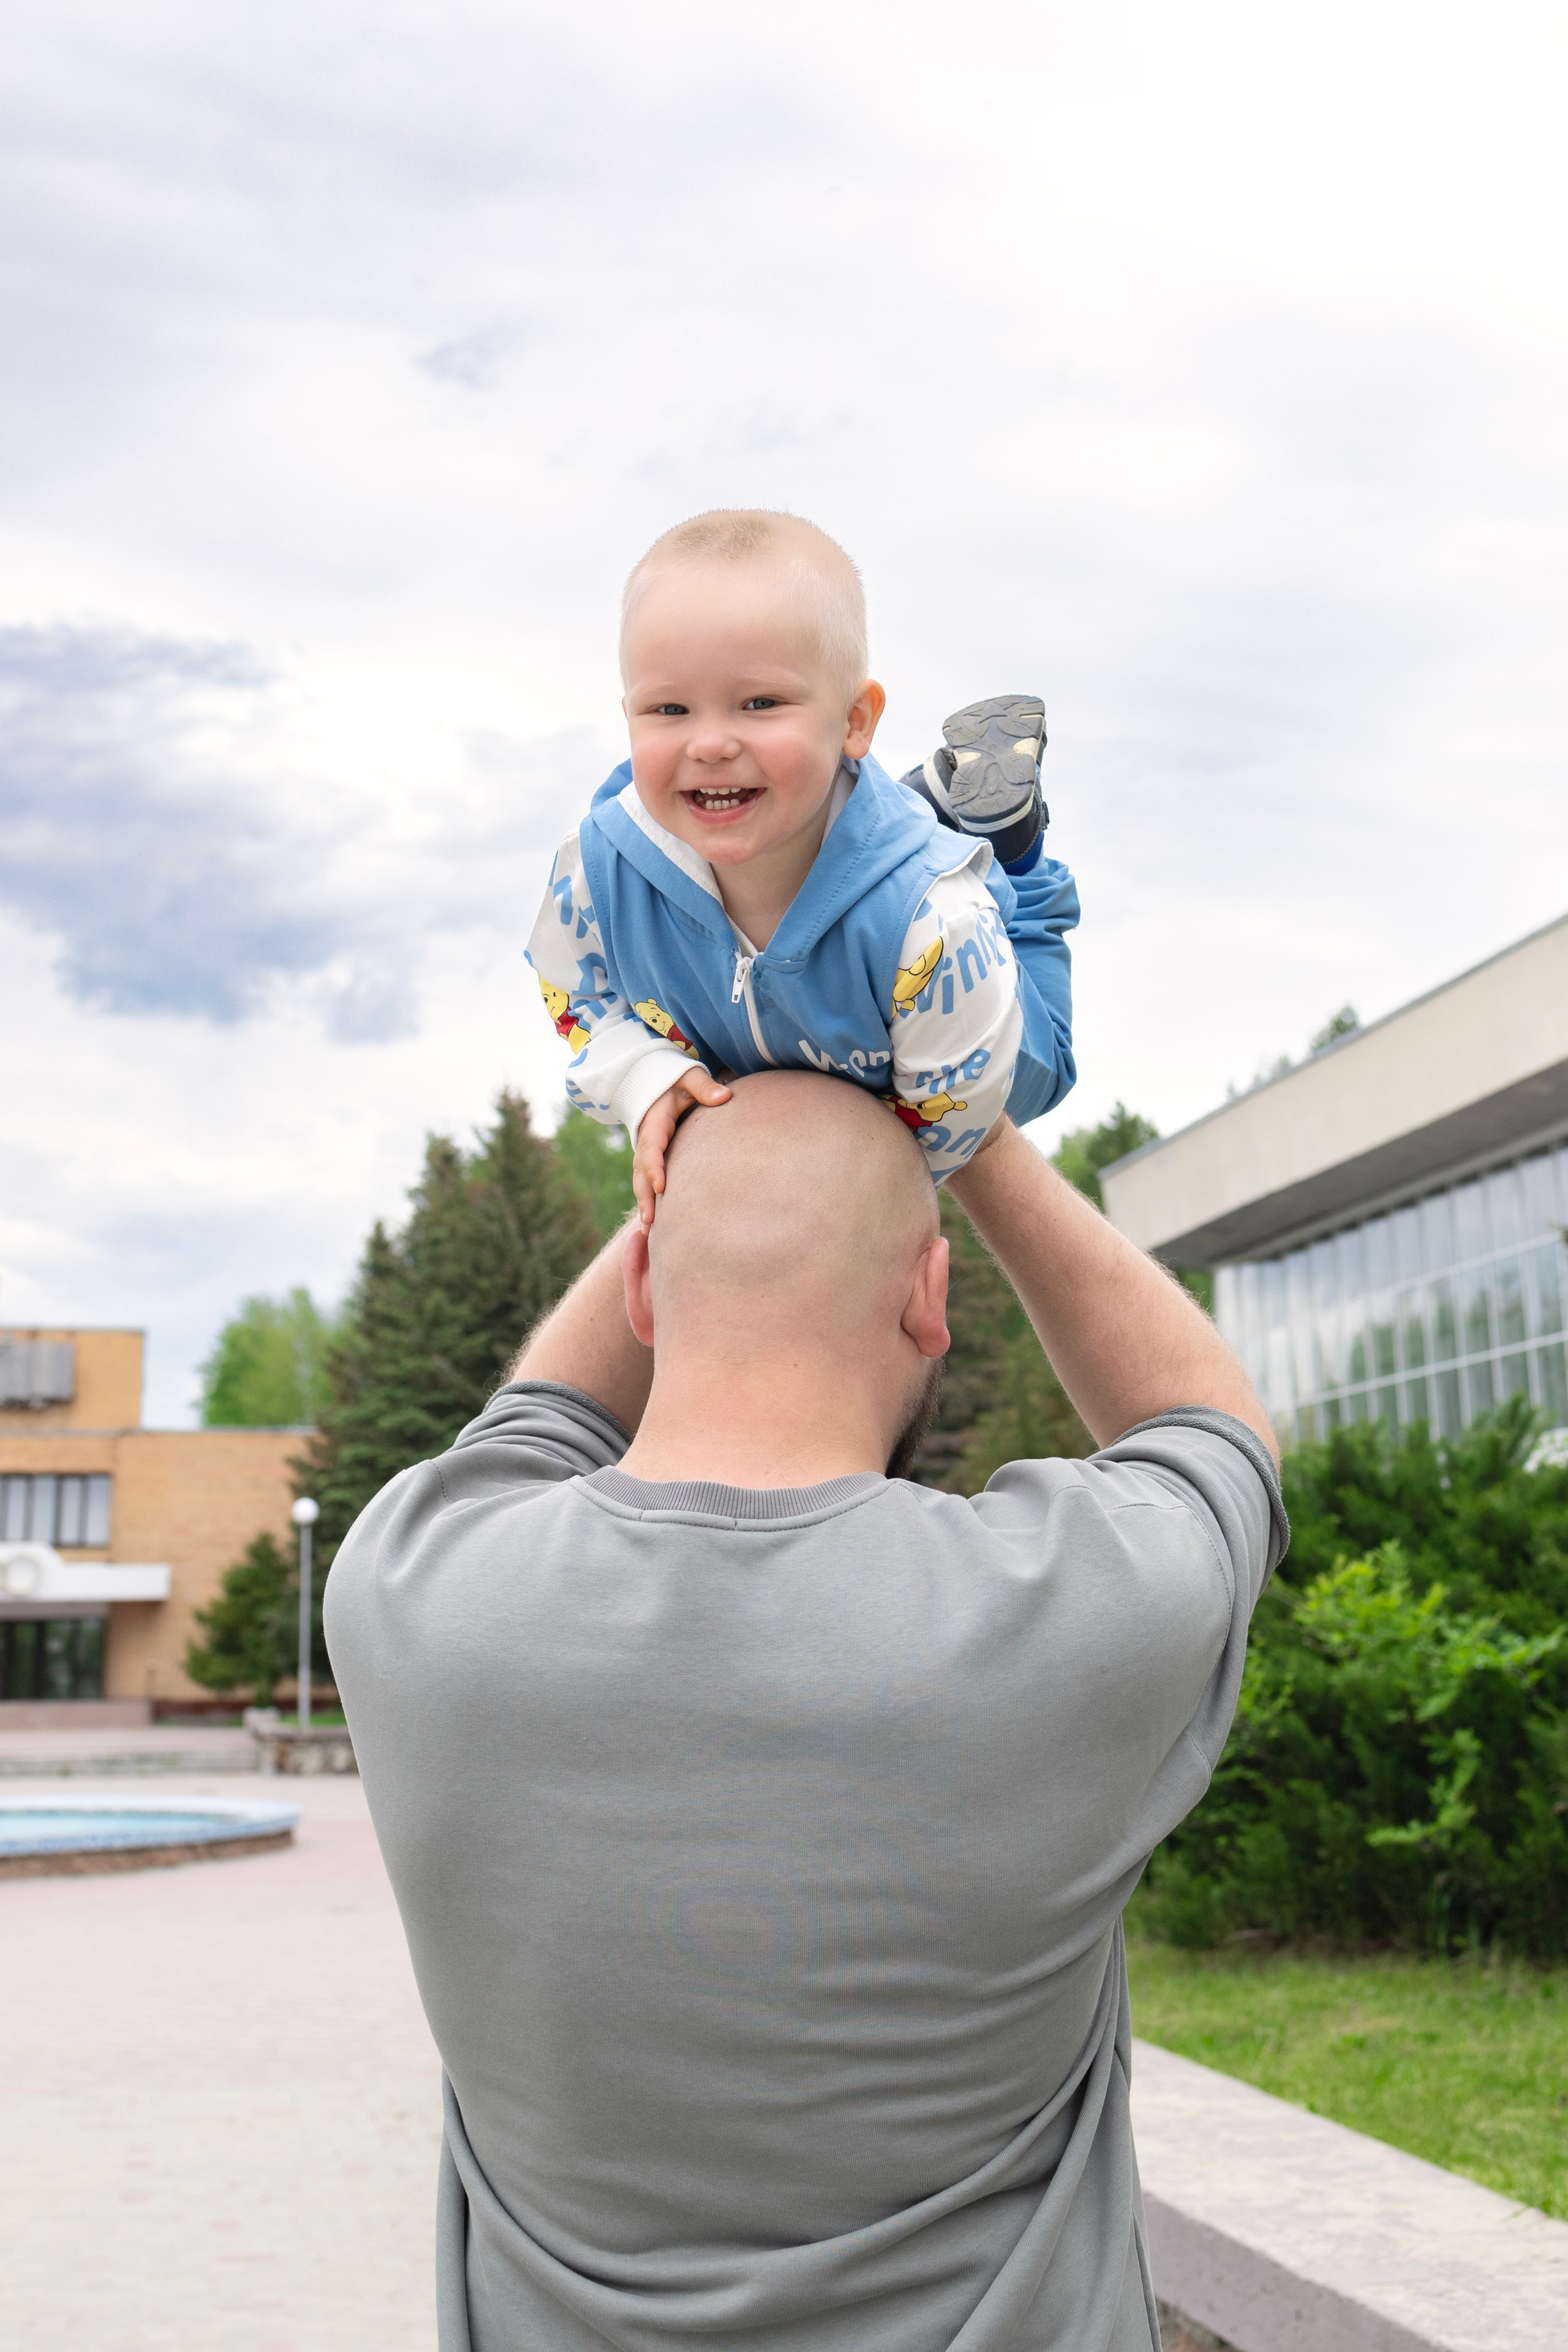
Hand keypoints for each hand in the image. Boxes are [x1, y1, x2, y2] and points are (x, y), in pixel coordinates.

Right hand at [633, 1069, 732, 1226]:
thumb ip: (705, 1087)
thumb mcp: (689, 1078)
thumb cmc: (678, 1082)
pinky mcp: (653, 1161)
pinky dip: (650, 1203)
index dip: (654, 1167)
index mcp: (654, 1122)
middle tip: (650, 1222)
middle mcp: (646, 1141)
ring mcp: (647, 1153)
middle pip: (641, 1172)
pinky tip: (655, 1229)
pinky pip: (648, 1183)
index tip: (661, 1186)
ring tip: (649, 1233)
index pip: (652, 1147)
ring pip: (641, 1182)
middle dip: (644, 1197)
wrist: (658, 1084)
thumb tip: (725, 1097)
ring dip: (645, 1205)